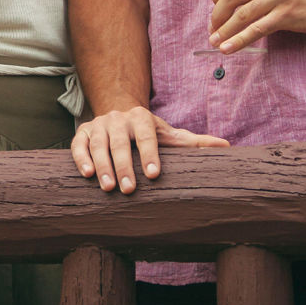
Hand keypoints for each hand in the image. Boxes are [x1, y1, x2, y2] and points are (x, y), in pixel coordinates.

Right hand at [71, 107, 228, 193]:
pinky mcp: (83, 132)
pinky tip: (87, 174)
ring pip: (98, 143)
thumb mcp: (169, 136)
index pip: (147, 134)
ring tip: (108, 188)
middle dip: (123, 165)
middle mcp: (119, 119)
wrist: (119, 115)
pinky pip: (78, 143)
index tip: (154, 174)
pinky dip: (80, 157)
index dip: (150, 153)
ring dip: (102, 165)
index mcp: (142, 117)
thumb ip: (194, 143)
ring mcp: (99, 124)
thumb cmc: (148, 133)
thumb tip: (227, 147)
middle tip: (129, 189)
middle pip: (120, 141)